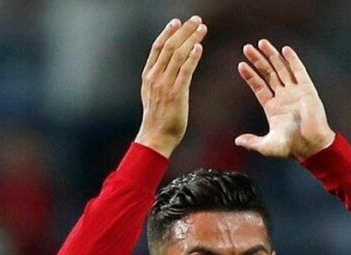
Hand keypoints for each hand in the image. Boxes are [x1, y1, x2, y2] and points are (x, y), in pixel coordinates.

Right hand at [134, 16, 206, 157]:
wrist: (155, 138)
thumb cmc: (157, 119)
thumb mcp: (152, 94)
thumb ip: (159, 79)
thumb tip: (168, 68)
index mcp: (148, 75)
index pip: (157, 47)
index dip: (167, 32)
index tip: (177, 22)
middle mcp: (155, 77)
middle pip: (169, 46)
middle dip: (183, 31)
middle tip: (195, 19)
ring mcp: (165, 85)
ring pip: (178, 55)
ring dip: (191, 39)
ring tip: (202, 28)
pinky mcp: (176, 94)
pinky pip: (185, 71)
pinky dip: (192, 57)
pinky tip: (199, 47)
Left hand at [235, 40, 334, 160]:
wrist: (311, 145)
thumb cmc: (291, 147)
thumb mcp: (267, 146)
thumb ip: (252, 142)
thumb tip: (237, 141)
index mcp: (273, 107)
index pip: (259, 86)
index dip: (250, 76)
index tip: (241, 64)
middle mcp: (283, 97)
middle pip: (268, 73)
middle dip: (258, 60)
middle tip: (247, 48)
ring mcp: (295, 92)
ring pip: (282, 69)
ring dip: (272, 56)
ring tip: (262, 42)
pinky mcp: (307, 90)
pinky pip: (299, 71)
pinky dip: (293, 60)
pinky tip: (285, 50)